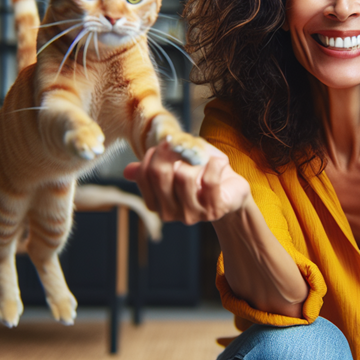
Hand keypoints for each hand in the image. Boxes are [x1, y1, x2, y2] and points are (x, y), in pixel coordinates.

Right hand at [123, 140, 250, 223]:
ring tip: (202, 160)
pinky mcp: (214, 209)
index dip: (155, 153)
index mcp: (156, 202)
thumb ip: (153, 167)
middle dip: (171, 151)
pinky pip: (209, 180)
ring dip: (194, 160)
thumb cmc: (201, 173)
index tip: (168, 144)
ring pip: (184, 176)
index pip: (145, 174)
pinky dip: (214, 165)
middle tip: (183, 145)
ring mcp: (192, 214)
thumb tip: (128, 171)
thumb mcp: (176, 164)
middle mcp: (170, 213)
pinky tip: (218, 162)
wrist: (231, 189)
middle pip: (160, 173)